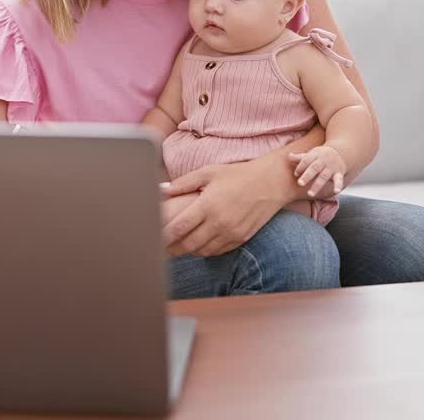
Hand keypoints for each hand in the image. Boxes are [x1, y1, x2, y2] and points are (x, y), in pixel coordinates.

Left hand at [160, 163, 282, 257]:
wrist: (271, 182)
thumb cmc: (237, 175)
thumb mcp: (209, 172)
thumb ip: (183, 183)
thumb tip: (161, 190)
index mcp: (208, 204)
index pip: (179, 227)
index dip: (163, 235)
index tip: (153, 238)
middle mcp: (219, 222)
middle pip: (188, 244)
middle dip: (172, 247)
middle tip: (160, 247)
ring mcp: (231, 233)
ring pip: (202, 250)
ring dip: (187, 250)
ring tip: (176, 246)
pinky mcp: (241, 239)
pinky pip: (217, 251)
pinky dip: (204, 250)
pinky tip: (197, 244)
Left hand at [288, 146, 344, 196]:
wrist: (341, 152)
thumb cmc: (321, 156)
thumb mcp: (311, 154)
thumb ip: (300, 158)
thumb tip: (289, 156)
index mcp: (315, 155)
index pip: (306, 160)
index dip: (301, 167)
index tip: (296, 174)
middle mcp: (323, 161)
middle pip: (314, 168)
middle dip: (307, 176)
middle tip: (300, 183)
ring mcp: (331, 167)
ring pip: (324, 176)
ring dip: (317, 185)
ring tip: (310, 194)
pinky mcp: (338, 173)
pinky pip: (339, 179)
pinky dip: (338, 185)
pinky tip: (336, 191)